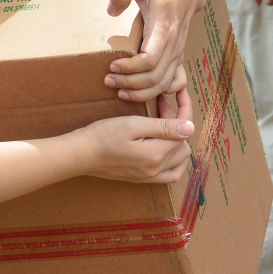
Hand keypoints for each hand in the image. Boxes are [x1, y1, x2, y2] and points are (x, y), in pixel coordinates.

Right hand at [79, 88, 194, 182]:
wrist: (81, 154)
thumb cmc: (103, 135)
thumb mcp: (133, 125)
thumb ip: (163, 127)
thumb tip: (190, 127)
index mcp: (156, 154)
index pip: (183, 132)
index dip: (184, 110)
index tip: (179, 94)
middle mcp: (157, 170)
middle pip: (183, 145)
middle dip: (178, 124)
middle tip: (162, 105)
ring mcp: (150, 177)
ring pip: (179, 160)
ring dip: (177, 141)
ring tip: (163, 124)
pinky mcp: (142, 179)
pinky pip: (170, 175)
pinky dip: (174, 161)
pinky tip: (165, 148)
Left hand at [106, 0, 202, 101]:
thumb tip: (111, 12)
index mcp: (163, 29)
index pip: (150, 59)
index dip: (131, 68)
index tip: (112, 64)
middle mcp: (173, 45)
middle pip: (155, 77)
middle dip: (130, 83)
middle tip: (109, 80)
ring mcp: (177, 54)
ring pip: (163, 84)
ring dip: (141, 92)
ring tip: (119, 90)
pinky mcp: (177, 58)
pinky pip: (172, 84)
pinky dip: (158, 93)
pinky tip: (141, 92)